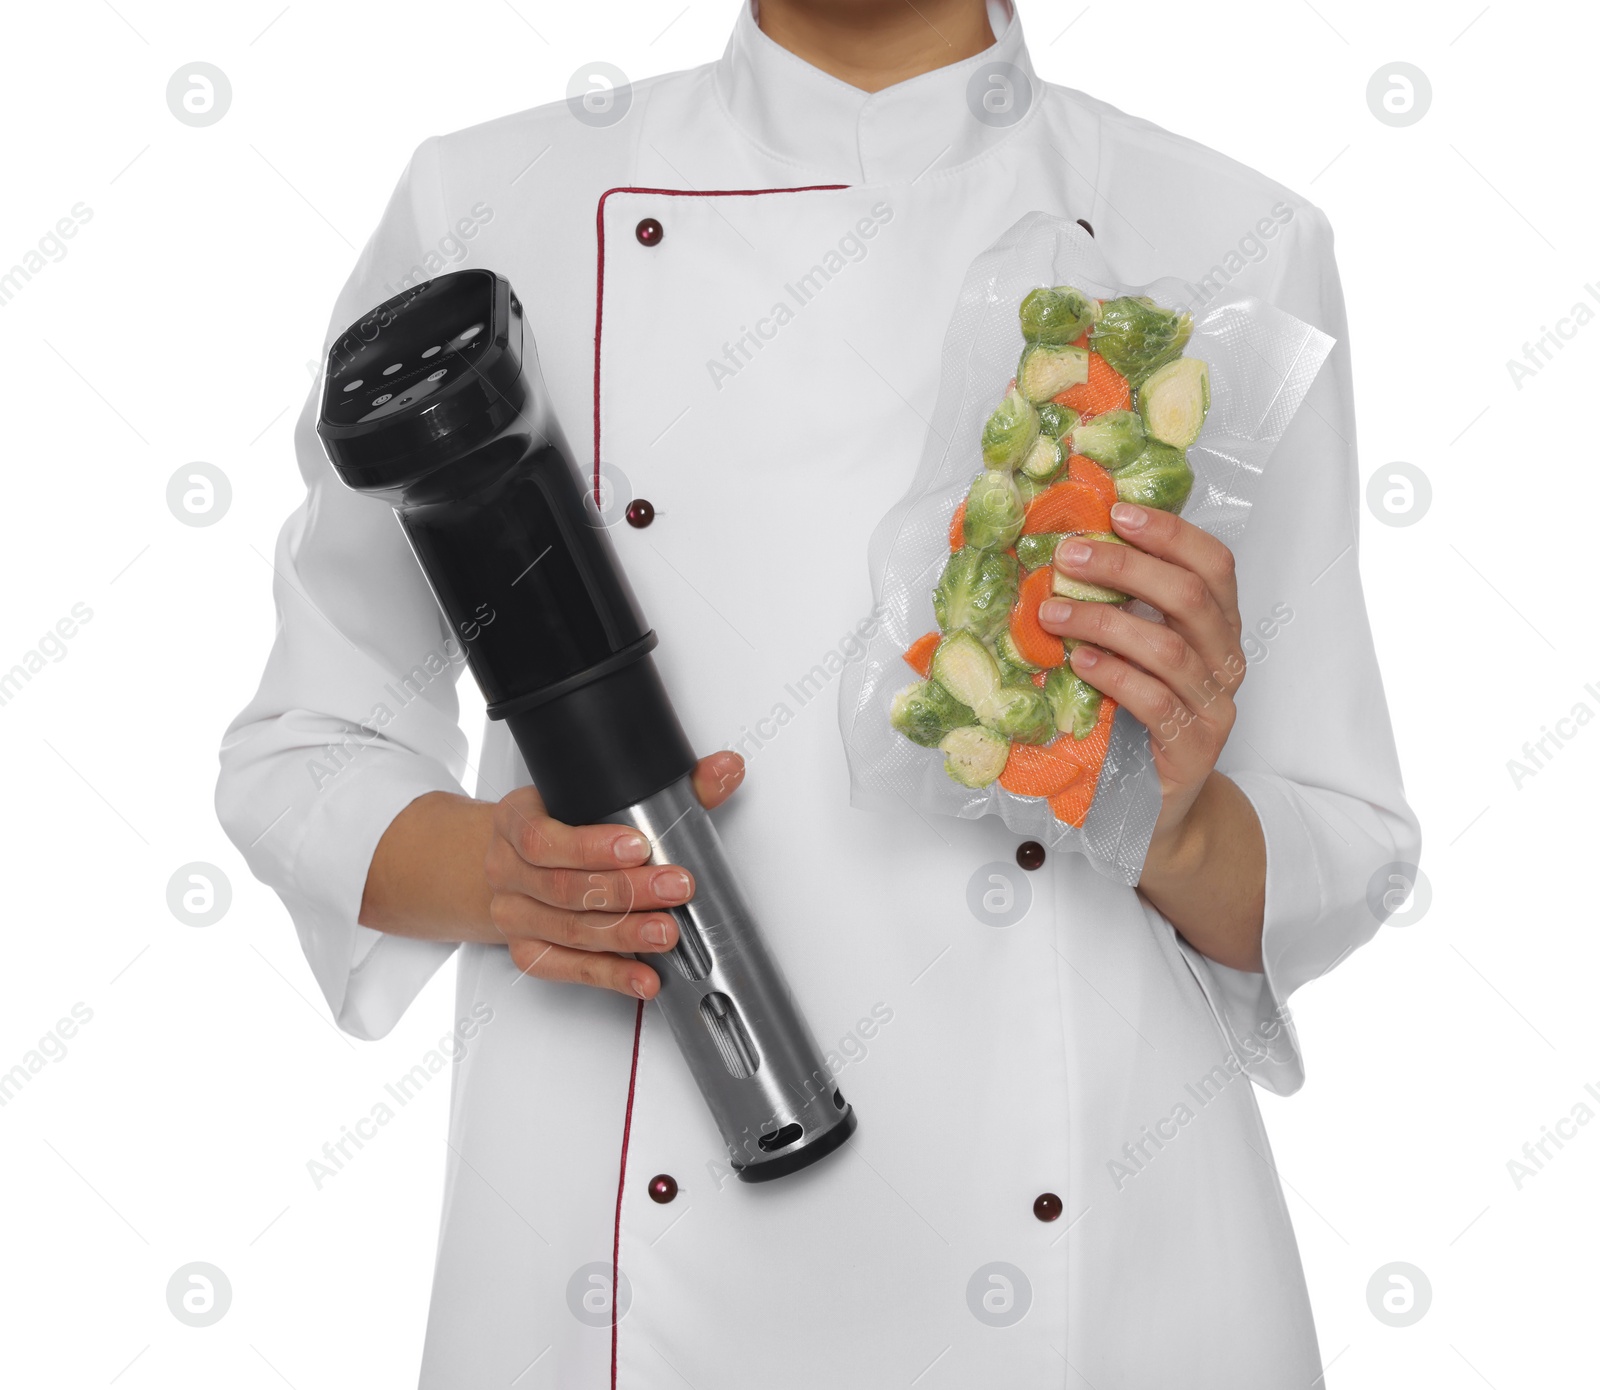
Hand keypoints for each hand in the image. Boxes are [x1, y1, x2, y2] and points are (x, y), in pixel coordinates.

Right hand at [483, 751, 745, 998]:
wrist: (515, 863)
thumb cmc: (560, 826)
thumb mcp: (595, 797)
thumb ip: (665, 786)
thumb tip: (725, 771)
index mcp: (516, 820)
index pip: (543, 839)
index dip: (592, 847)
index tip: (639, 847)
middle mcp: (507, 870)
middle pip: (563, 889)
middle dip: (626, 892)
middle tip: (673, 888)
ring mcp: (514, 914)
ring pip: (568, 931)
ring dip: (623, 935)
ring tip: (666, 933)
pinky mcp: (528, 952)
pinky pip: (565, 968)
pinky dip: (609, 974)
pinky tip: (642, 976)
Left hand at [1037, 501, 1244, 846]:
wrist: (1152, 811)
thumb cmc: (1134, 723)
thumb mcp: (1132, 657)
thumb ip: (1119, 609)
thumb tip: (1066, 554)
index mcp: (1217, 629)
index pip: (1214, 565)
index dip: (1170, 534)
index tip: (1117, 512)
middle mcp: (1225, 663)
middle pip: (1191, 597)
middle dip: (1127, 567)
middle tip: (1069, 556)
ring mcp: (1213, 709)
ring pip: (1170, 648)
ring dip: (1105, 621)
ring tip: (1053, 612)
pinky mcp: (1191, 752)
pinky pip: (1156, 703)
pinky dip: (1115, 676)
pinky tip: (1080, 663)